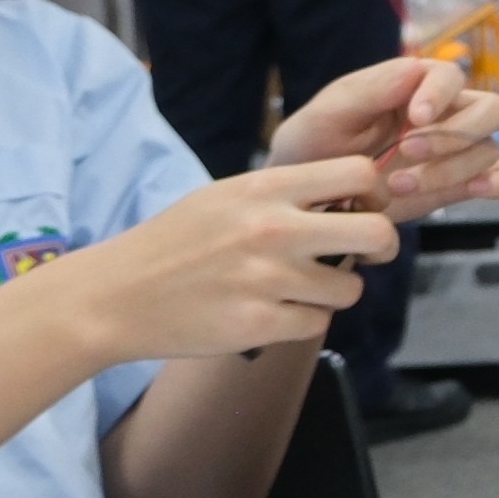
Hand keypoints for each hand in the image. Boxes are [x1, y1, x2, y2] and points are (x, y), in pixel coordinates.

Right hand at [39, 156, 400, 362]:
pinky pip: (317, 324)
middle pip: (377, 233)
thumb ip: (286, 193)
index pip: (359, 173)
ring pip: (350, 289)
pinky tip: (273, 311)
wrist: (116, 296)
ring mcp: (268, 280)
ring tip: (298, 287)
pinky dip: (303, 321)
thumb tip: (353, 196)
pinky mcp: (260, 324)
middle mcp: (273, 230)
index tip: (365, 207)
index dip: (374, 192)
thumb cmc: (175, 242)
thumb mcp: (226, 196)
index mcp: (265, 188)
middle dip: (382, 247)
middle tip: (368, 254)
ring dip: (334, 291)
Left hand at [271, 55, 498, 220]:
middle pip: (489, 109)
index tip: (413, 119)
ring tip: (399, 188)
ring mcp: (457, 150)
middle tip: (408, 154)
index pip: (449, 76)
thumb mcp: (325, 115)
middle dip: (454, 135)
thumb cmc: (312, 146)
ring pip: (490, 148)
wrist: (308, 197)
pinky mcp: (462, 184)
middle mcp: (444, 113)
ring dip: (452, 169)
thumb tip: (415, 68)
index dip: (440, 95)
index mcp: (412, 85)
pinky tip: (478, 191)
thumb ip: (367, 91)